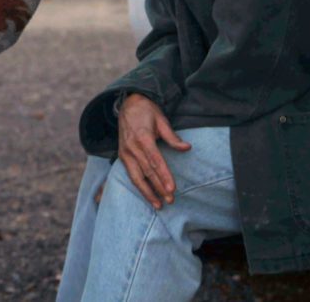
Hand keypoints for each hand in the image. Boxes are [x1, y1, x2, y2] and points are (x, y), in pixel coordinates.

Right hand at [117, 94, 190, 208]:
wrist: (128, 104)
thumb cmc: (147, 111)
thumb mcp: (161, 120)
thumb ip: (172, 137)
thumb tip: (187, 147)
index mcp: (143, 138)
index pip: (155, 161)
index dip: (164, 176)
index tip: (172, 189)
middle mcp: (132, 147)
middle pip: (147, 172)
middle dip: (159, 188)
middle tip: (170, 200)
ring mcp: (125, 153)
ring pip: (136, 177)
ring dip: (147, 192)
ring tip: (158, 205)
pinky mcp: (122, 156)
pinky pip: (131, 174)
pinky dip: (139, 186)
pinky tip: (147, 195)